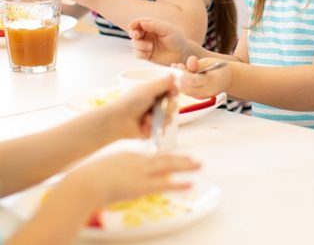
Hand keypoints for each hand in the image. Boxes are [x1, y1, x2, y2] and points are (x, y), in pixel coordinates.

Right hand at [67, 152, 199, 205]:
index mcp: (130, 156)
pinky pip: (165, 184)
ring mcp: (142, 172)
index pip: (151, 158)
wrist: (86, 182)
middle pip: (165, 158)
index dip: (164, 159)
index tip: (174, 160)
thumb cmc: (89, 178)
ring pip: (169, 166)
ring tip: (199, 165)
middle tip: (195, 158)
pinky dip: (179, 184)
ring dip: (186, 166)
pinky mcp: (142, 186)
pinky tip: (190, 183)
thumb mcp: (106, 169)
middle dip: (181, 159)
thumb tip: (119, 177)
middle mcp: (139, 161)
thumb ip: (117, 170)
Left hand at [102, 75, 176, 139]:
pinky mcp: (153, 130)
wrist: (118, 120)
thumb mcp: (148, 89)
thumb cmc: (131, 102)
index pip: (171, 91)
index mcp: (154, 93)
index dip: (174, 92)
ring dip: (158, 118)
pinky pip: (162, 130)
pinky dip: (154, 128)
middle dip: (167, 107)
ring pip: (169, 119)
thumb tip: (173, 74)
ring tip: (146, 119)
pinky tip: (145, 126)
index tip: (172, 93)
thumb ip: (163, 83)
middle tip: (158, 107)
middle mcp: (156, 105)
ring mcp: (155, 118)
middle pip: (173, 105)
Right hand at [128, 18, 188, 64]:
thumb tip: (141, 23)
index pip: (139, 23)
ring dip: (139, 45)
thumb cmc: (177, 39)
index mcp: (152, 26)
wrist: (182, 54)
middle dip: (134, 34)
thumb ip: (154, 25)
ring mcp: (146, 45)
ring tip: (150, 47)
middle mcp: (147, 35)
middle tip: (137, 35)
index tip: (132, 26)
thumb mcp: (168, 30)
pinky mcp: (146, 55)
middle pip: (134, 33)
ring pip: (134, 44)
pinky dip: (140, 53)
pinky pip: (137, 54)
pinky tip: (148, 52)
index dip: (134, 24)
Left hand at [174, 56, 230, 99]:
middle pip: (187, 89)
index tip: (181, 66)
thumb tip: (183, 65)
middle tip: (178, 68)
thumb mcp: (208, 62)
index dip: (184, 74)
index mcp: (212, 81)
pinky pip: (188, 92)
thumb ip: (196, 64)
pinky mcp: (200, 98)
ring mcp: (204, 97)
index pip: (193, 81)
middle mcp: (208, 91)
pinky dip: (183, 84)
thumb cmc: (218, 67)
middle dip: (180, 79)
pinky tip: (181, 75)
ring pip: (186, 92)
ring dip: (180, 82)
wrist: (228, 78)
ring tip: (179, 70)